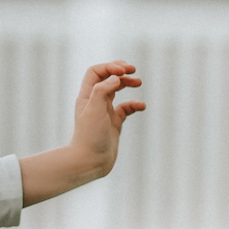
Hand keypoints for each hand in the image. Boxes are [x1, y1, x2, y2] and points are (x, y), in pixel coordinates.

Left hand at [69, 60, 144, 181]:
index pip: (96, 72)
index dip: (109, 66)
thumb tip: (115, 77)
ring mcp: (105, 112)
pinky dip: (134, 104)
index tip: (123, 70)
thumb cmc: (89, 137)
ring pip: (116, 91)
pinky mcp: (113, 123)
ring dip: (127, 83)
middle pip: (107, 78)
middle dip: (120, 71)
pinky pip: (125, 109)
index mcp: (87, 96)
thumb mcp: (94, 110)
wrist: (90, 161)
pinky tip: (141, 106)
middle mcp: (95, 101)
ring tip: (139, 82)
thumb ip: (102, 91)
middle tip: (133, 70)